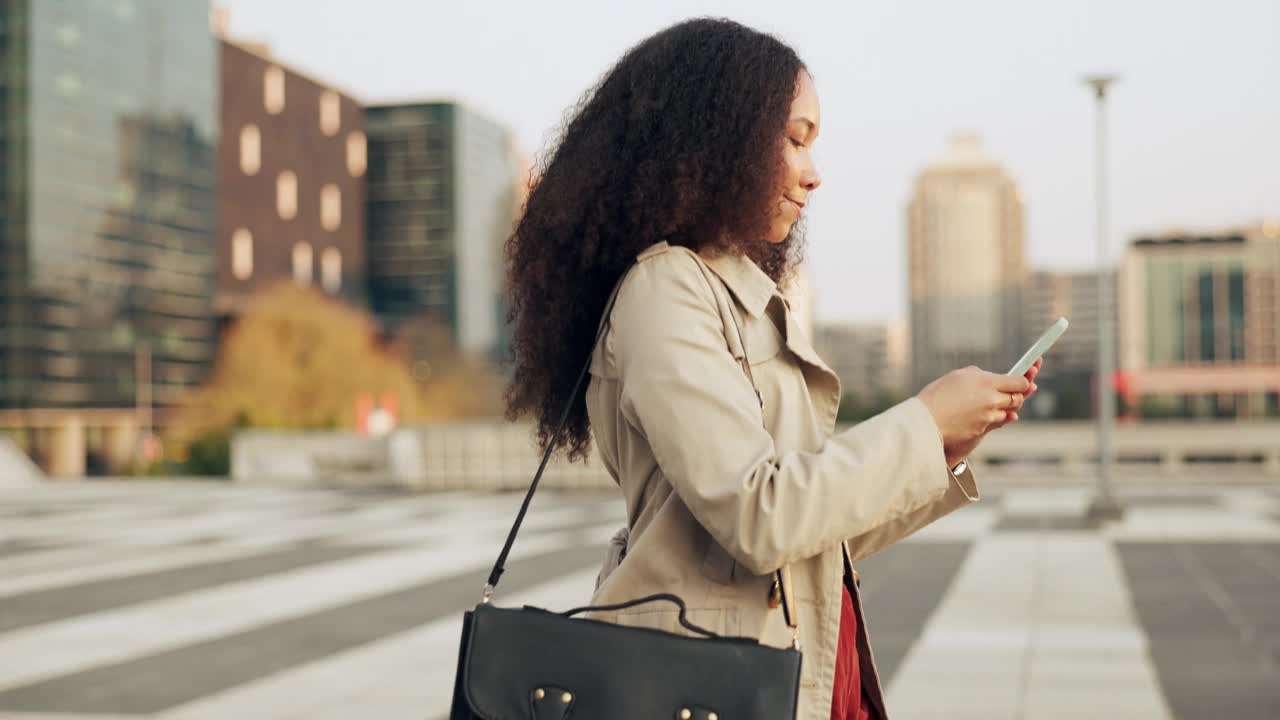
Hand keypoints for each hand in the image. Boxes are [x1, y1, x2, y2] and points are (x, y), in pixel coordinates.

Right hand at [917, 361, 1037, 466]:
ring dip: (1004, 407)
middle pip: (1018, 399)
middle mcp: (992, 401)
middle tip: (1018, 390)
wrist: (924, 421)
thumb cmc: (938, 395)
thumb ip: (981, 375)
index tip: (1026, 378)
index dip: (1025, 380)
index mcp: (988, 383)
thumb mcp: (959, 376)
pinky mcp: (982, 431)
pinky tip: (986, 414)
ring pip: (1008, 412)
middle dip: (1017, 395)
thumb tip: (993, 379)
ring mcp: (988, 418)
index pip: (1020, 382)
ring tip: (993, 402)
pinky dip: (995, 418)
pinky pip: (996, 424)